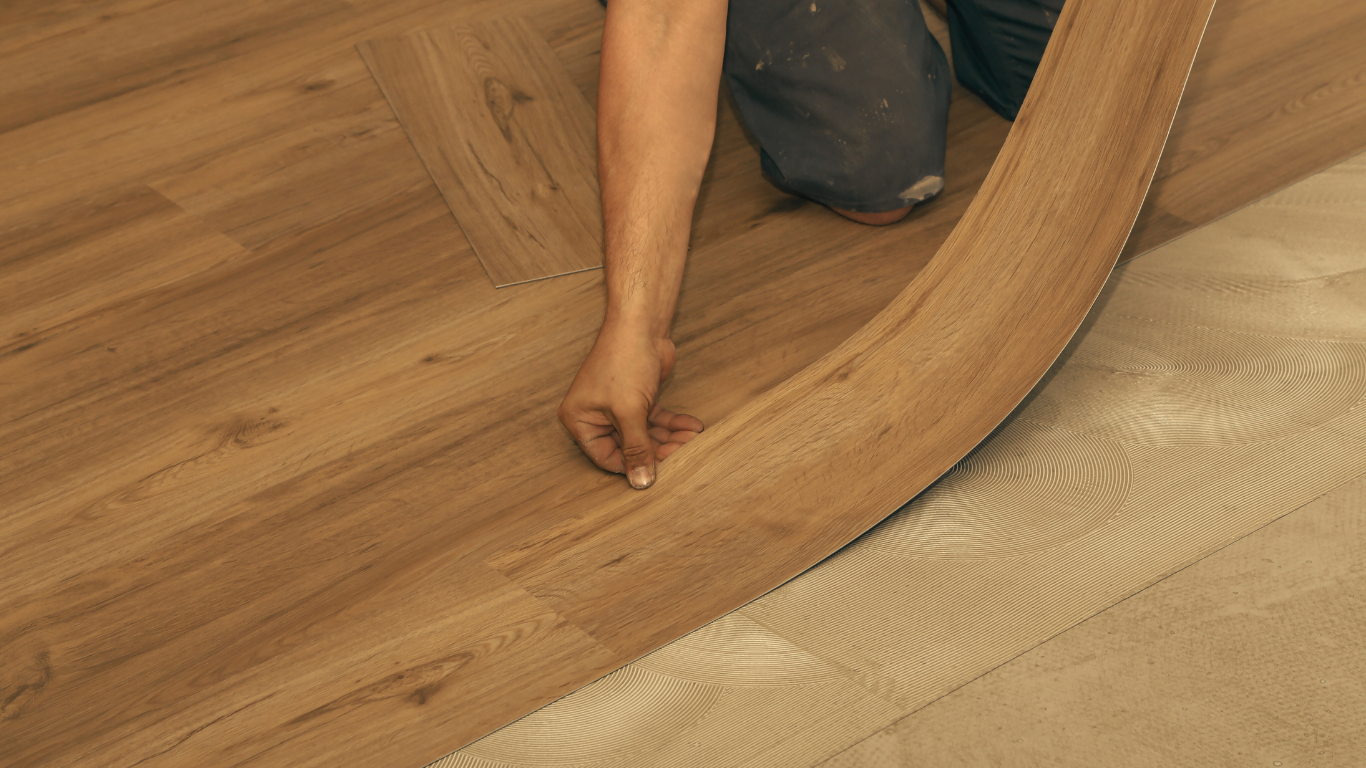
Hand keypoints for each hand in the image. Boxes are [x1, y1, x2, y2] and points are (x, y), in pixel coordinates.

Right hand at [558, 322, 704, 488]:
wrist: (641, 324)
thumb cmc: (624, 361)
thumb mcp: (629, 412)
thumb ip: (636, 448)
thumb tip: (640, 482)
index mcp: (580, 420)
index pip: (606, 457)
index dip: (632, 465)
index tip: (659, 471)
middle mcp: (595, 416)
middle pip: (628, 447)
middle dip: (658, 450)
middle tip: (683, 451)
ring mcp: (617, 407)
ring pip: (645, 434)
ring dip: (670, 438)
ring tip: (692, 439)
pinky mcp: (637, 399)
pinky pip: (655, 420)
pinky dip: (673, 424)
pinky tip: (692, 427)